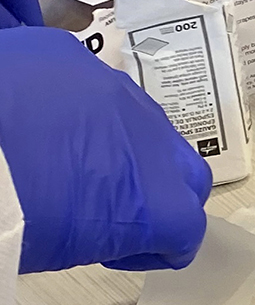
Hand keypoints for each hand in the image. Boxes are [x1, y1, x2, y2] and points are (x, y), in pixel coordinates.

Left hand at [0, 27, 210, 271]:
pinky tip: (42, 120)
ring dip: (126, 144)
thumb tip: (109, 217)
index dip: (158, 245)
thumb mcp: (71, 248)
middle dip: (162, 191)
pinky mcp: (71, 56)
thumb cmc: (10, 214)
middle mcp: (155, 141)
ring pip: (145, 123)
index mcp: (161, 203)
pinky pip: (92, 86)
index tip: (125, 249)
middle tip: (116, 206)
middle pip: (185, 172)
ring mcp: (115, 91)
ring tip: (76, 157)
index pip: (188, 230)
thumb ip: (113, 232)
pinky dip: (79, 106)